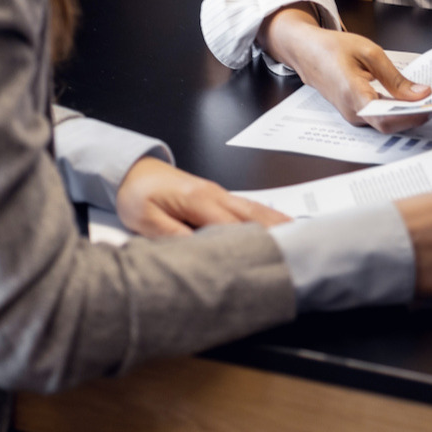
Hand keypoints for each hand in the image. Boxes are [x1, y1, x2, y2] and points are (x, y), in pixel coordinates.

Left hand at [115, 156, 289, 237]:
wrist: (129, 170)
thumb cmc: (136, 193)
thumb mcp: (146, 221)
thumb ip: (174, 237)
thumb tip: (202, 253)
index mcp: (199, 200)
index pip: (235, 227)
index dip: (255, 245)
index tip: (272, 262)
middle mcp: (215, 194)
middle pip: (255, 215)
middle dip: (278, 232)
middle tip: (302, 251)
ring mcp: (218, 194)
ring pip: (255, 209)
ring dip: (277, 223)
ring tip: (301, 239)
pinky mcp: (215, 198)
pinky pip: (246, 209)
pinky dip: (266, 218)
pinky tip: (278, 226)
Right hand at [259, 5, 431, 130]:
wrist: (305, 52)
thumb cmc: (332, 48)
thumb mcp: (369, 53)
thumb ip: (395, 77)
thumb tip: (421, 93)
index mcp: (352, 94)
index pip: (386, 118)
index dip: (412, 116)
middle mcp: (351, 111)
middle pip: (389, 124)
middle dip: (416, 116)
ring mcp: (351, 115)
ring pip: (386, 123)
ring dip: (408, 114)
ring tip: (428, 100)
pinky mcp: (354, 113)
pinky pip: (379, 118)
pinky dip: (397, 111)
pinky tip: (410, 101)